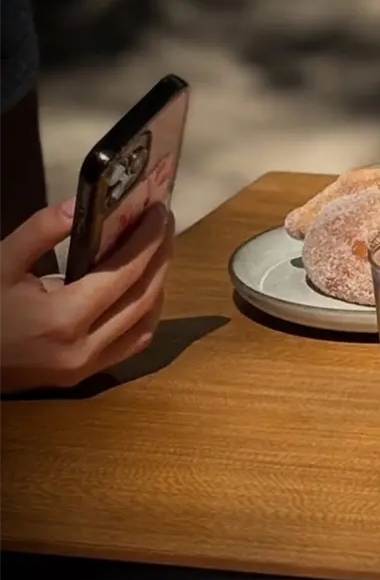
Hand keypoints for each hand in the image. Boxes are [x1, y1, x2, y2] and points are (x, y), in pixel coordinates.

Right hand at [0, 201, 174, 393]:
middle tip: (164, 223)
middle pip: (143, 296)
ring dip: (159, 283)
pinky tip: (146, 288)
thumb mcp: (1, 263)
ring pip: (146, 322)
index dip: (148, 240)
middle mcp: (84, 347)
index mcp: (62, 319)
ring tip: (159, 249)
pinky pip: (134, 342)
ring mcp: (88, 366)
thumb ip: (41, 231)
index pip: (124, 273)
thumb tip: (82, 204)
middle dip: (160, 255)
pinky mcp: (86, 375)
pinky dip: (147, 313)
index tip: (159, 212)